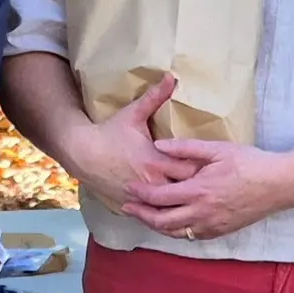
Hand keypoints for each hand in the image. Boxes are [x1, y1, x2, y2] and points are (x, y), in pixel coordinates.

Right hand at [64, 74, 197, 212]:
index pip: (191, 170)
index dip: (204, 169)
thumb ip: (155, 97)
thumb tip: (171, 77)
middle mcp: (151, 182)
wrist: (81, 153)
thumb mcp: (132, 114)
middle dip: (197, 187)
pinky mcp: (131, 205)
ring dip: (182, 203)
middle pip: (185, 191)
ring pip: (171, 208)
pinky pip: (154, 216)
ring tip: (196, 199)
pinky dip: (166, 213)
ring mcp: (141, 197)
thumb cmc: (108, 133)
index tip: (212, 165)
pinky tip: (177, 211)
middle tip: (209, 183)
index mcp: (156, 161)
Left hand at [121, 140, 293, 240]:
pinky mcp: (221, 231)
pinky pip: (192, 236)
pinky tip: (171, 223)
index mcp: (198, 191)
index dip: (140, 195)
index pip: (159, 198)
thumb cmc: (250, 163)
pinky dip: (177, 231)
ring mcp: (212, 225)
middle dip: (141, 215)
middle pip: (162, 222)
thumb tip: (158, 145)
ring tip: (145, 217)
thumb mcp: (217, 149)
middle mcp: (202, 213)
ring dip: (157, 226)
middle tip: (127, 208)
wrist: (279, 184)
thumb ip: (185, 148)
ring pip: (176, 233)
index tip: (128, 189)